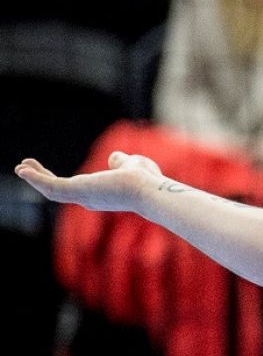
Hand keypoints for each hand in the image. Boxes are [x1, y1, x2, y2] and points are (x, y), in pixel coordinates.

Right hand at [15, 152, 162, 213]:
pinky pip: (51, 186)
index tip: (44, 171)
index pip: (73, 189)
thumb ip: (120, 161)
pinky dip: (36, 179)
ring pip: (51, 190)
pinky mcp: (78, 190)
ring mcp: (81, 196)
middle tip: (25, 168)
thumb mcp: (130, 165)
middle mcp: (87, 199)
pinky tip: (24, 169)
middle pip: (57, 192)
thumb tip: (115, 157)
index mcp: (98, 194)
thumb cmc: (145, 180)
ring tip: (21, 167)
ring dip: (35, 179)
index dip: (56, 181)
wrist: (149, 188)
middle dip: (41, 180)